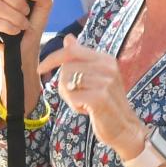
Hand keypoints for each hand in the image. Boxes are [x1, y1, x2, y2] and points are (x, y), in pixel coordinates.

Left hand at [38, 35, 146, 158]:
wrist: (125, 129)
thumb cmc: (106, 104)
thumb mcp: (95, 77)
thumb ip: (81, 58)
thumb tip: (68, 37)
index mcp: (105, 59)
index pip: (71, 50)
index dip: (52, 58)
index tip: (40, 69)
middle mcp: (107, 67)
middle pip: (66, 68)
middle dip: (64, 85)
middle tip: (77, 97)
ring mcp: (105, 81)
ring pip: (67, 82)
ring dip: (70, 97)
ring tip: (84, 103)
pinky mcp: (101, 97)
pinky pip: (72, 96)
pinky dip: (74, 105)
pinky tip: (87, 110)